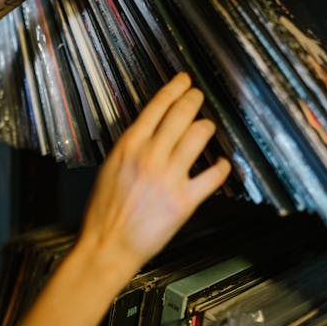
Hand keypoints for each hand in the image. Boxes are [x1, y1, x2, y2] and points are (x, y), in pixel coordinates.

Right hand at [76, 72, 231, 275]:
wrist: (107, 245)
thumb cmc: (104, 210)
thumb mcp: (110, 166)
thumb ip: (132, 146)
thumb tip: (152, 130)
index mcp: (129, 145)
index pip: (158, 105)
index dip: (175, 88)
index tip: (184, 80)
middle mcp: (151, 155)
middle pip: (182, 113)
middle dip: (194, 99)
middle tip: (198, 96)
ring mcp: (169, 176)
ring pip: (199, 135)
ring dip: (206, 127)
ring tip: (207, 127)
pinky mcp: (185, 200)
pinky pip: (213, 175)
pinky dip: (221, 166)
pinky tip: (221, 162)